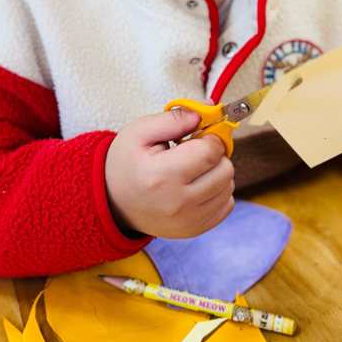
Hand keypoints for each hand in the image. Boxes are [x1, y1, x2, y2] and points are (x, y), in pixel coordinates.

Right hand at [104, 106, 234, 237]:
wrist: (113, 201)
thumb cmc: (127, 162)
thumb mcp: (140, 131)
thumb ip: (175, 118)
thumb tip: (208, 110)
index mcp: (161, 175)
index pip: (210, 152)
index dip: (210, 138)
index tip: (198, 136)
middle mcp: (177, 203)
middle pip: (224, 170)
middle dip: (216, 155)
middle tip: (196, 152)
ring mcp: (187, 222)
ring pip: (228, 187)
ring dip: (217, 173)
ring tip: (194, 169)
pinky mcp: (193, 230)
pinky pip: (226, 206)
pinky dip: (218, 192)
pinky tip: (198, 186)